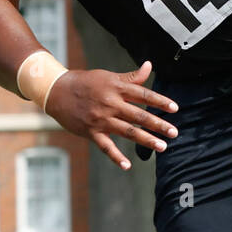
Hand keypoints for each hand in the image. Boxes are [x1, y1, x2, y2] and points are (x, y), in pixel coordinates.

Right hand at [43, 60, 178, 170]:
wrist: (57, 91)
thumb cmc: (86, 82)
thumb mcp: (109, 76)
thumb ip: (131, 77)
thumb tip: (149, 65)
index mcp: (117, 88)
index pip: (144, 95)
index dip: (160, 101)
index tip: (175, 108)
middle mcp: (111, 104)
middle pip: (139, 115)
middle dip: (158, 124)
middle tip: (174, 132)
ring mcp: (101, 119)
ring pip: (128, 131)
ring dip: (146, 140)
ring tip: (162, 146)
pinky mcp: (91, 132)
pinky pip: (106, 146)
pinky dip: (116, 157)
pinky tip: (127, 165)